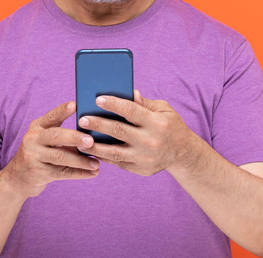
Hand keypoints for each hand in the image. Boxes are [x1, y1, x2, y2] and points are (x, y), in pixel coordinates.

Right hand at [5, 101, 99, 196]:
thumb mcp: (45, 139)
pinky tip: (93, 173)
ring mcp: (34, 156)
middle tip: (91, 141)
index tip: (75, 105)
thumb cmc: (40, 153)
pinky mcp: (39, 173)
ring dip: (81, 160)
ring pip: (61, 157)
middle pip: (55, 136)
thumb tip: (92, 130)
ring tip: (97, 162)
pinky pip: (63, 173)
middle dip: (75, 138)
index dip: (62, 110)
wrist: (18, 178)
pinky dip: (80, 173)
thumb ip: (64, 133)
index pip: (51, 116)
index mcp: (37, 127)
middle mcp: (33, 139)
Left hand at [78, 90, 193, 175]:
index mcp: (156, 123)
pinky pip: (117, 162)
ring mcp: (144, 157)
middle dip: (98, 124)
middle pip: (119, 131)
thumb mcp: (163, 110)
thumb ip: (144, 103)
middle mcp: (150, 141)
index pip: (131, 111)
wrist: (183, 153)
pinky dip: (103, 156)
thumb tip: (129, 93)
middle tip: (82, 119)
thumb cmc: (169, 125)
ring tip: (80, 139)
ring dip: (94, 145)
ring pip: (114, 151)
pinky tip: (90, 149)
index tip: (98, 99)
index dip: (114, 104)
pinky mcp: (140, 169)